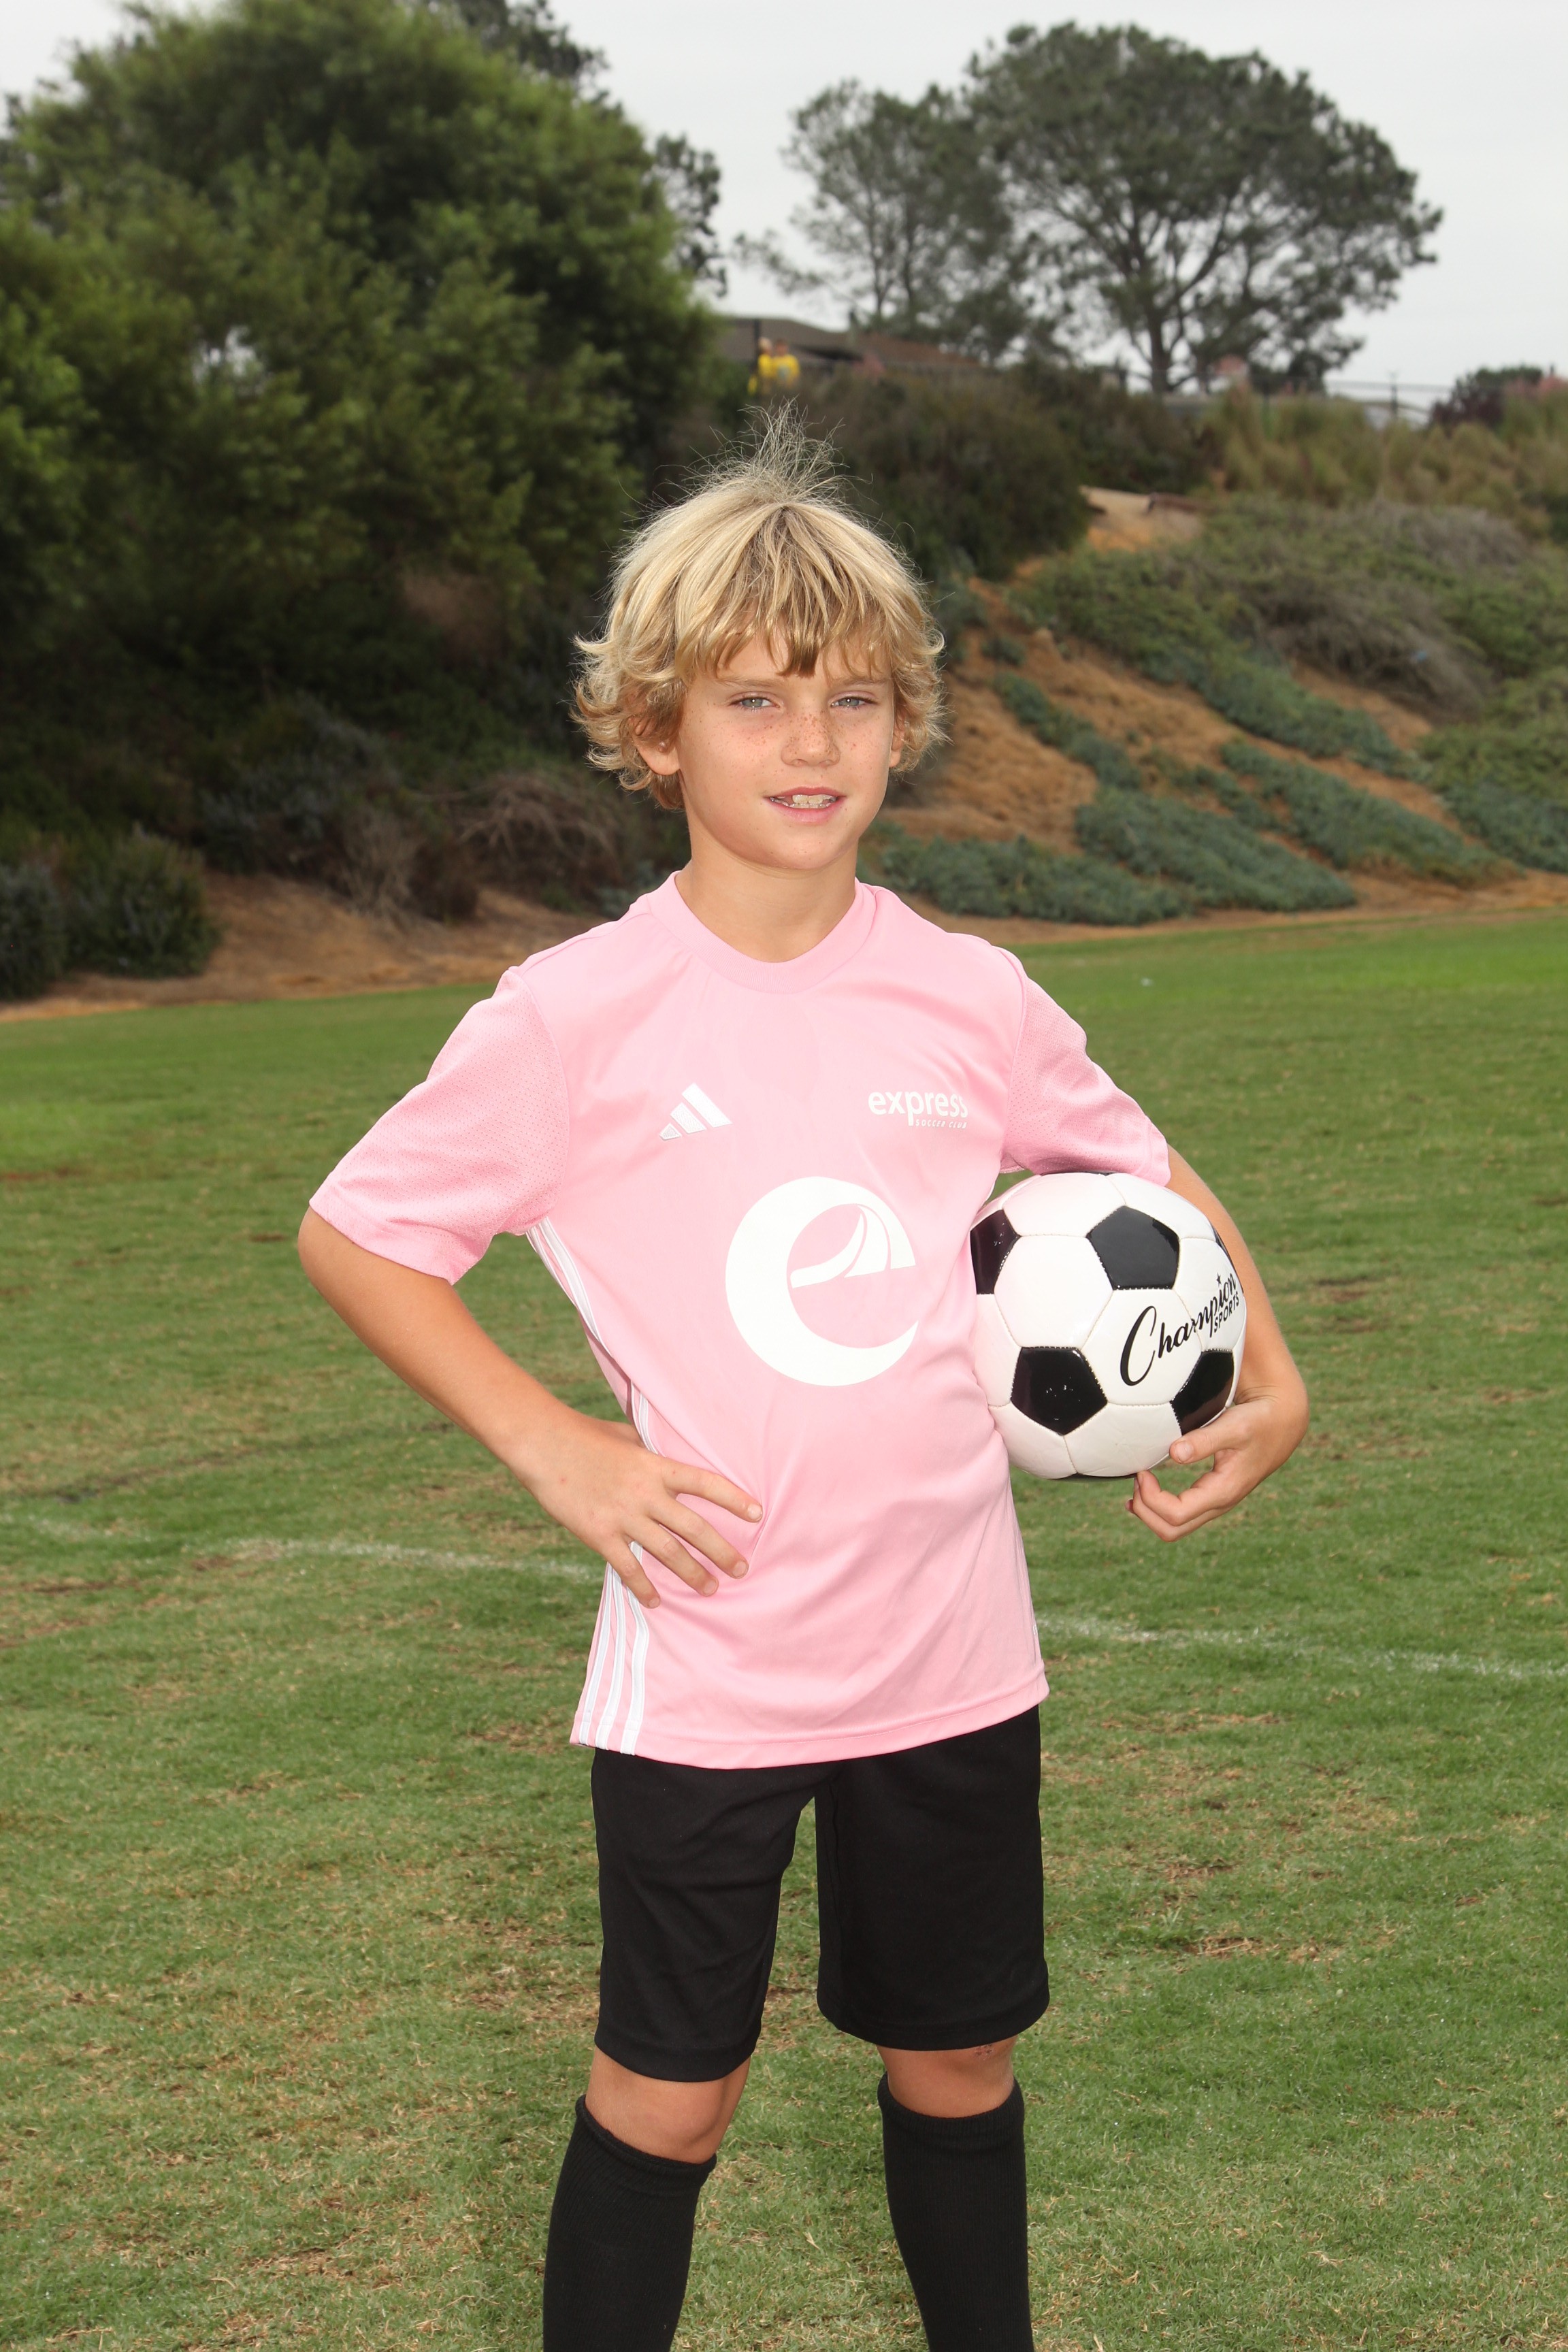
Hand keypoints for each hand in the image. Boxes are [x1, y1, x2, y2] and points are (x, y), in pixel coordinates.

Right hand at [518, 1409, 761, 1607]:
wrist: (543, 1444)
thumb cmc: (584, 1434)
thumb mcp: (626, 1437)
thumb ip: (648, 1452)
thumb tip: (662, 1455)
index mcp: (656, 1466)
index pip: (706, 1483)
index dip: (734, 1499)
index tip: (757, 1514)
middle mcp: (646, 1494)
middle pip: (694, 1528)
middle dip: (722, 1551)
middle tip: (741, 1570)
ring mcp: (623, 1516)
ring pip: (668, 1552)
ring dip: (692, 1573)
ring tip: (711, 1589)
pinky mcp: (599, 1534)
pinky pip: (628, 1567)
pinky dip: (644, 1587)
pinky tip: (656, 1601)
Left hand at [1126, 1371, 1308, 1542]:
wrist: (1281, 1426)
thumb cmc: (1257, 1423)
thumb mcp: (1234, 1426)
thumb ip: (1205, 1440)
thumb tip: (1174, 1454)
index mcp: (1222, 1492)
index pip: (1176, 1514)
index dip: (1151, 1498)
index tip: (1142, 1471)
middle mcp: (1218, 1505)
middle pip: (1171, 1530)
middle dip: (1145, 1511)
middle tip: (1136, 1480)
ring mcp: (1215, 1504)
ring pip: (1174, 1527)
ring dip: (1149, 1512)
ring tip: (1137, 1485)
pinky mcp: (1212, 1496)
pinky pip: (1180, 1515)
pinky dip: (1157, 1509)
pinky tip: (1144, 1493)